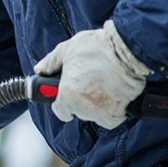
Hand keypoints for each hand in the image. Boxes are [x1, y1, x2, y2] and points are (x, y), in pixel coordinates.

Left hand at [34, 20, 150, 128]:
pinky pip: (110, 118)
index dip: (62, 102)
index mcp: (68, 94)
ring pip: (94, 114)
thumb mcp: (67, 50)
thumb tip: (40, 70)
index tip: (66, 94)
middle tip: (88, 82)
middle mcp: (84, 108)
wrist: (128, 51)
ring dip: (96, 104)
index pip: (59, 111)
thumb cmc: (98, 48)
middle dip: (80, 100)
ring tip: (102, 83)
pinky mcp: (118, 115)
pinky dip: (112, 109)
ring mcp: (101, 113)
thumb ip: (51, 63)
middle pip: (78, 111)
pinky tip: (113, 93)